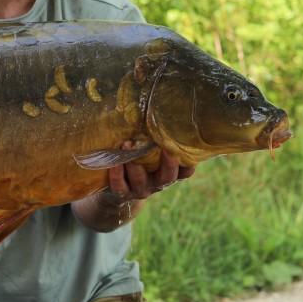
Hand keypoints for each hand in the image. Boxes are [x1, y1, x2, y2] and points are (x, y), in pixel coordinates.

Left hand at [72, 144, 195, 231]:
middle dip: (166, 162)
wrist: (118, 190)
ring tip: (127, 145)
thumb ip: (157, 140)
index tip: (183, 146)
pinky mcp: (122, 193)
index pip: (185, 171)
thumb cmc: (139, 162)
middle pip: (168, 177)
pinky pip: (120, 186)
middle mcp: (157, 183)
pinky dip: (117, 174)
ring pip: (140, 180)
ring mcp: (140, 189)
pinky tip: (114, 163)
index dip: (188, 163)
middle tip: (161, 144)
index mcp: (168, 172)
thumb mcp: (151, 154)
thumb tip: (161, 108)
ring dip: (134, 163)